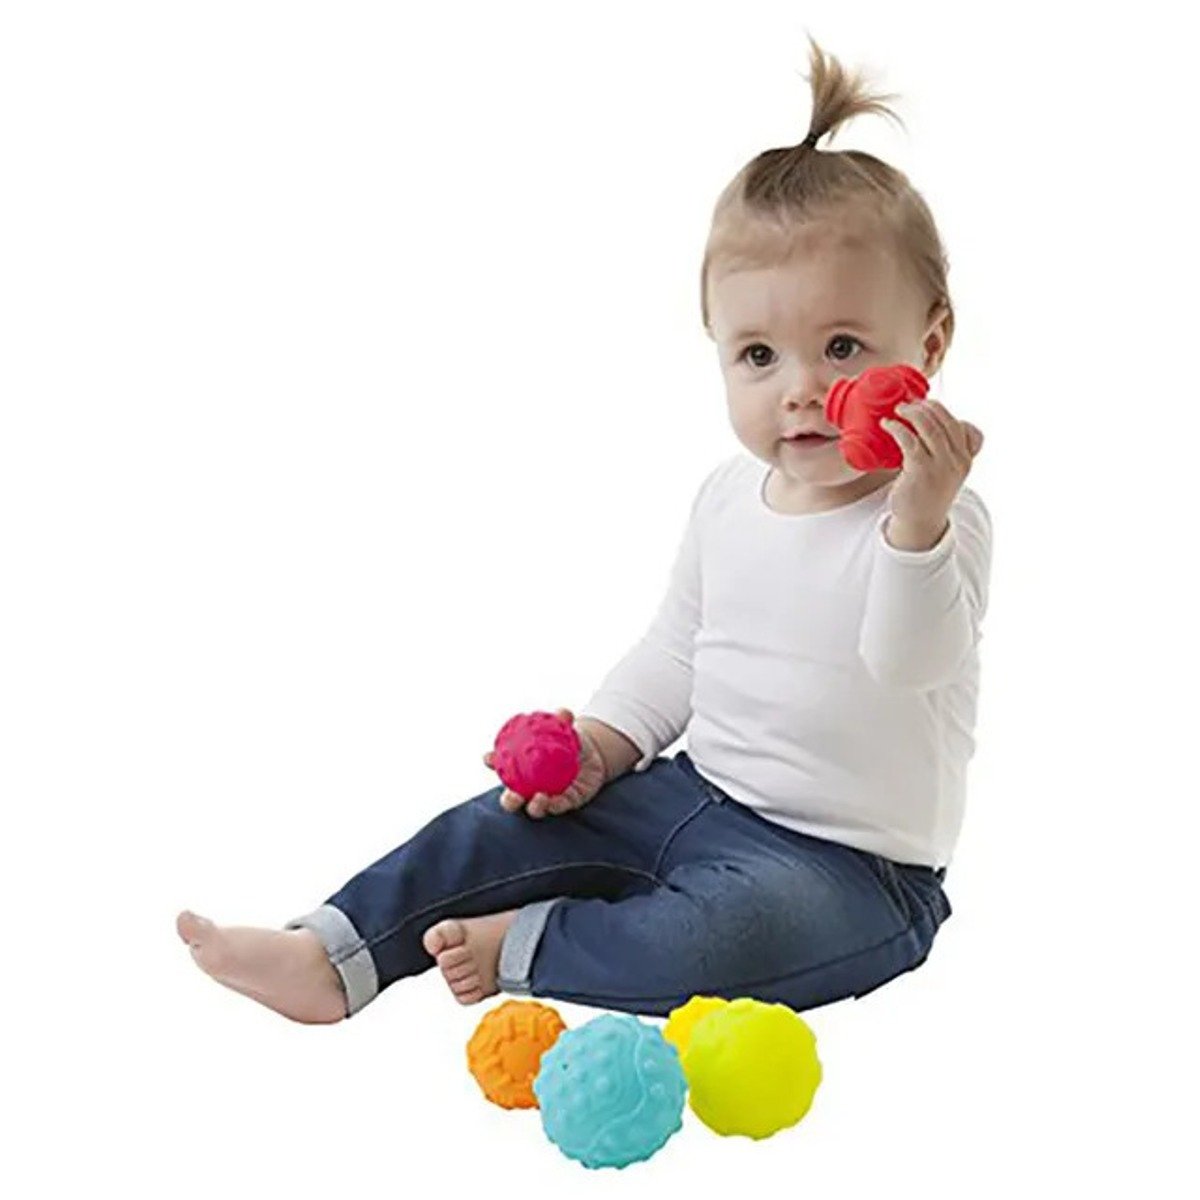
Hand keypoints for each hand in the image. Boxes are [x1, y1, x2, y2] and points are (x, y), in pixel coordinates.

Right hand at [481, 707, 608, 818]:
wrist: (593, 752)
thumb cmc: (571, 738)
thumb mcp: (567, 728)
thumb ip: (563, 720)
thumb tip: (564, 713)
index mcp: (523, 766)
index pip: (502, 764)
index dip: (492, 761)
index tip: (488, 757)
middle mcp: (531, 786)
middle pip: (513, 798)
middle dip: (509, 800)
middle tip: (512, 795)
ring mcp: (547, 796)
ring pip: (534, 808)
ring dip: (534, 807)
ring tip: (538, 798)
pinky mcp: (565, 802)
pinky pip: (559, 807)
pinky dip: (555, 805)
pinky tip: (555, 801)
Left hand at [881, 399, 983, 532]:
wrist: (920, 522)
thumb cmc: (927, 493)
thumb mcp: (945, 470)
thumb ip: (945, 450)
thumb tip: (929, 423)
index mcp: (965, 458)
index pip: (958, 424)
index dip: (939, 409)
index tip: (923, 404)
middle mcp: (957, 460)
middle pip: (944, 420)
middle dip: (924, 407)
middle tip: (906, 405)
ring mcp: (941, 465)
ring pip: (928, 426)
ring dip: (911, 413)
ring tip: (897, 410)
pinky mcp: (921, 470)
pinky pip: (910, 440)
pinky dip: (897, 427)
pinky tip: (887, 425)